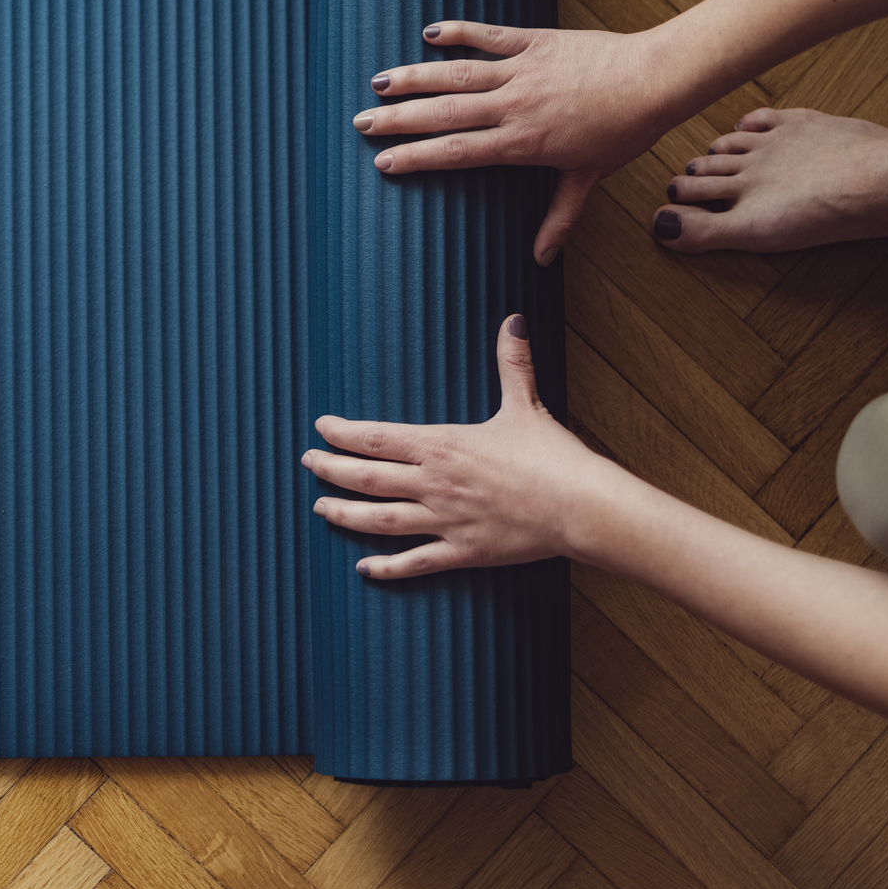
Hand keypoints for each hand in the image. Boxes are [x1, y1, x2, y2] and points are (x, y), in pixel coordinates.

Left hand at [302, 316, 631, 577]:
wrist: (581, 506)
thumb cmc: (554, 456)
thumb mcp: (526, 404)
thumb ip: (512, 363)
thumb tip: (513, 320)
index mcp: (443, 446)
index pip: (377, 438)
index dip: (343, 434)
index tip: (320, 428)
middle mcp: (435, 485)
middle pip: (367, 479)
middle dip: (331, 471)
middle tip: (306, 463)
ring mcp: (446, 522)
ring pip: (379, 521)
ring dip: (345, 515)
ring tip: (320, 508)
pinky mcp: (463, 553)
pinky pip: (415, 563)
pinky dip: (385, 568)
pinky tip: (364, 568)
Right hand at [353, 23, 682, 263]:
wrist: (654, 80)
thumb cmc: (623, 130)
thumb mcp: (587, 177)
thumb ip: (560, 218)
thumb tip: (543, 260)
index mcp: (522, 142)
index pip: (456, 152)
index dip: (416, 157)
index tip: (383, 161)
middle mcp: (514, 105)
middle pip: (444, 113)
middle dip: (398, 119)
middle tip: (360, 122)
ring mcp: (522, 70)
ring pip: (457, 73)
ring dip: (415, 77)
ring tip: (379, 82)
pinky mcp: (534, 40)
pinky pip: (489, 34)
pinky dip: (459, 31)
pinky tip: (429, 33)